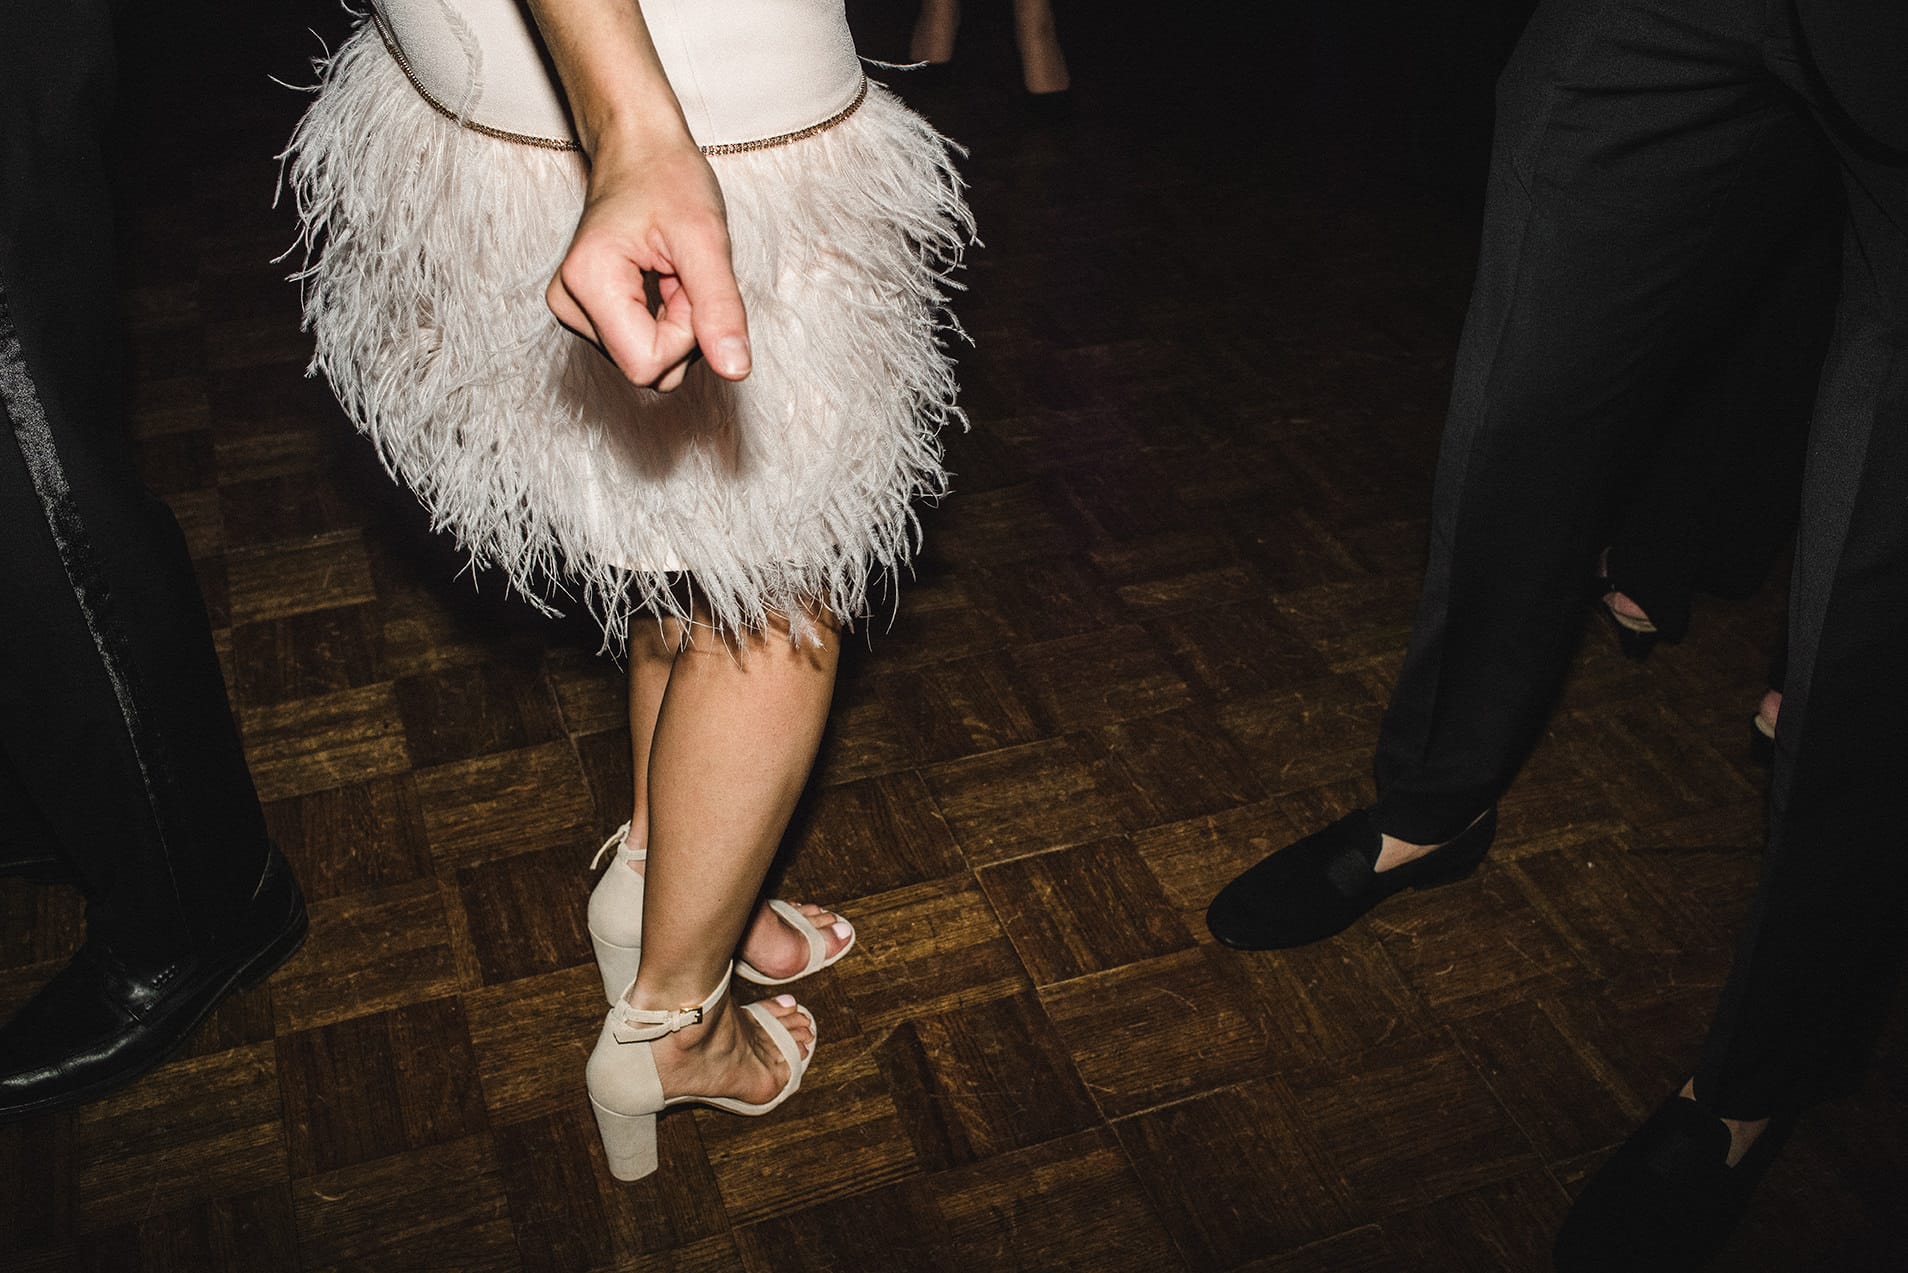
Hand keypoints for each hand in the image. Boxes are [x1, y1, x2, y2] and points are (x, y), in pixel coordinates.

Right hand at [546, 143, 750, 390]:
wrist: (640, 148)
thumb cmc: (669, 179)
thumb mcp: (706, 239)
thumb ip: (720, 308)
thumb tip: (734, 369)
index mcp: (587, 281)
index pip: (648, 363)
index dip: (687, 334)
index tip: (689, 280)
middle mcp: (569, 302)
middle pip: (646, 366)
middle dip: (683, 330)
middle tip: (683, 274)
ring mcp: (574, 309)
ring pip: (647, 360)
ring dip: (676, 325)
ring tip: (671, 272)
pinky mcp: (586, 312)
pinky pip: (640, 345)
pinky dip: (663, 320)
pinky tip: (659, 280)